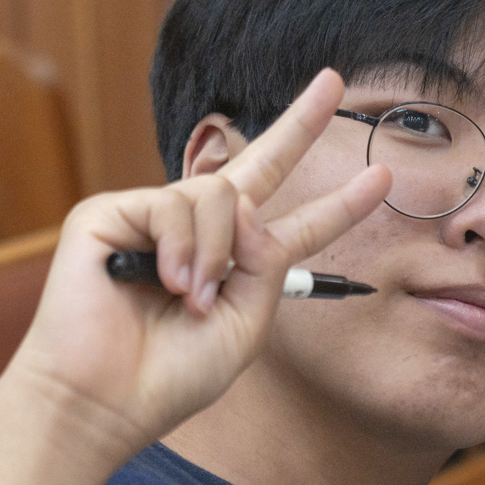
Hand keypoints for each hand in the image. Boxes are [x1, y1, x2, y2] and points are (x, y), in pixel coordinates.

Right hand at [2, 70, 390, 458]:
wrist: (104, 401)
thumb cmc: (169, 376)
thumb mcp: (246, 326)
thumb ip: (265, 265)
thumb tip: (248, 204)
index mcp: (235, 264)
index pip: (297, 225)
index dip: (339, 205)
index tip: (381, 177)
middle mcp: (197, 232)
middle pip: (260, 164)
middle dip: (300, 123)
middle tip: (334, 83)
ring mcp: (153, 218)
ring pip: (219, 194)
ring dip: (216, 253)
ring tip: (192, 298)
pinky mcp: (110, 213)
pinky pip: (174, 205)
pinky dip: (183, 248)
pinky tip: (168, 284)